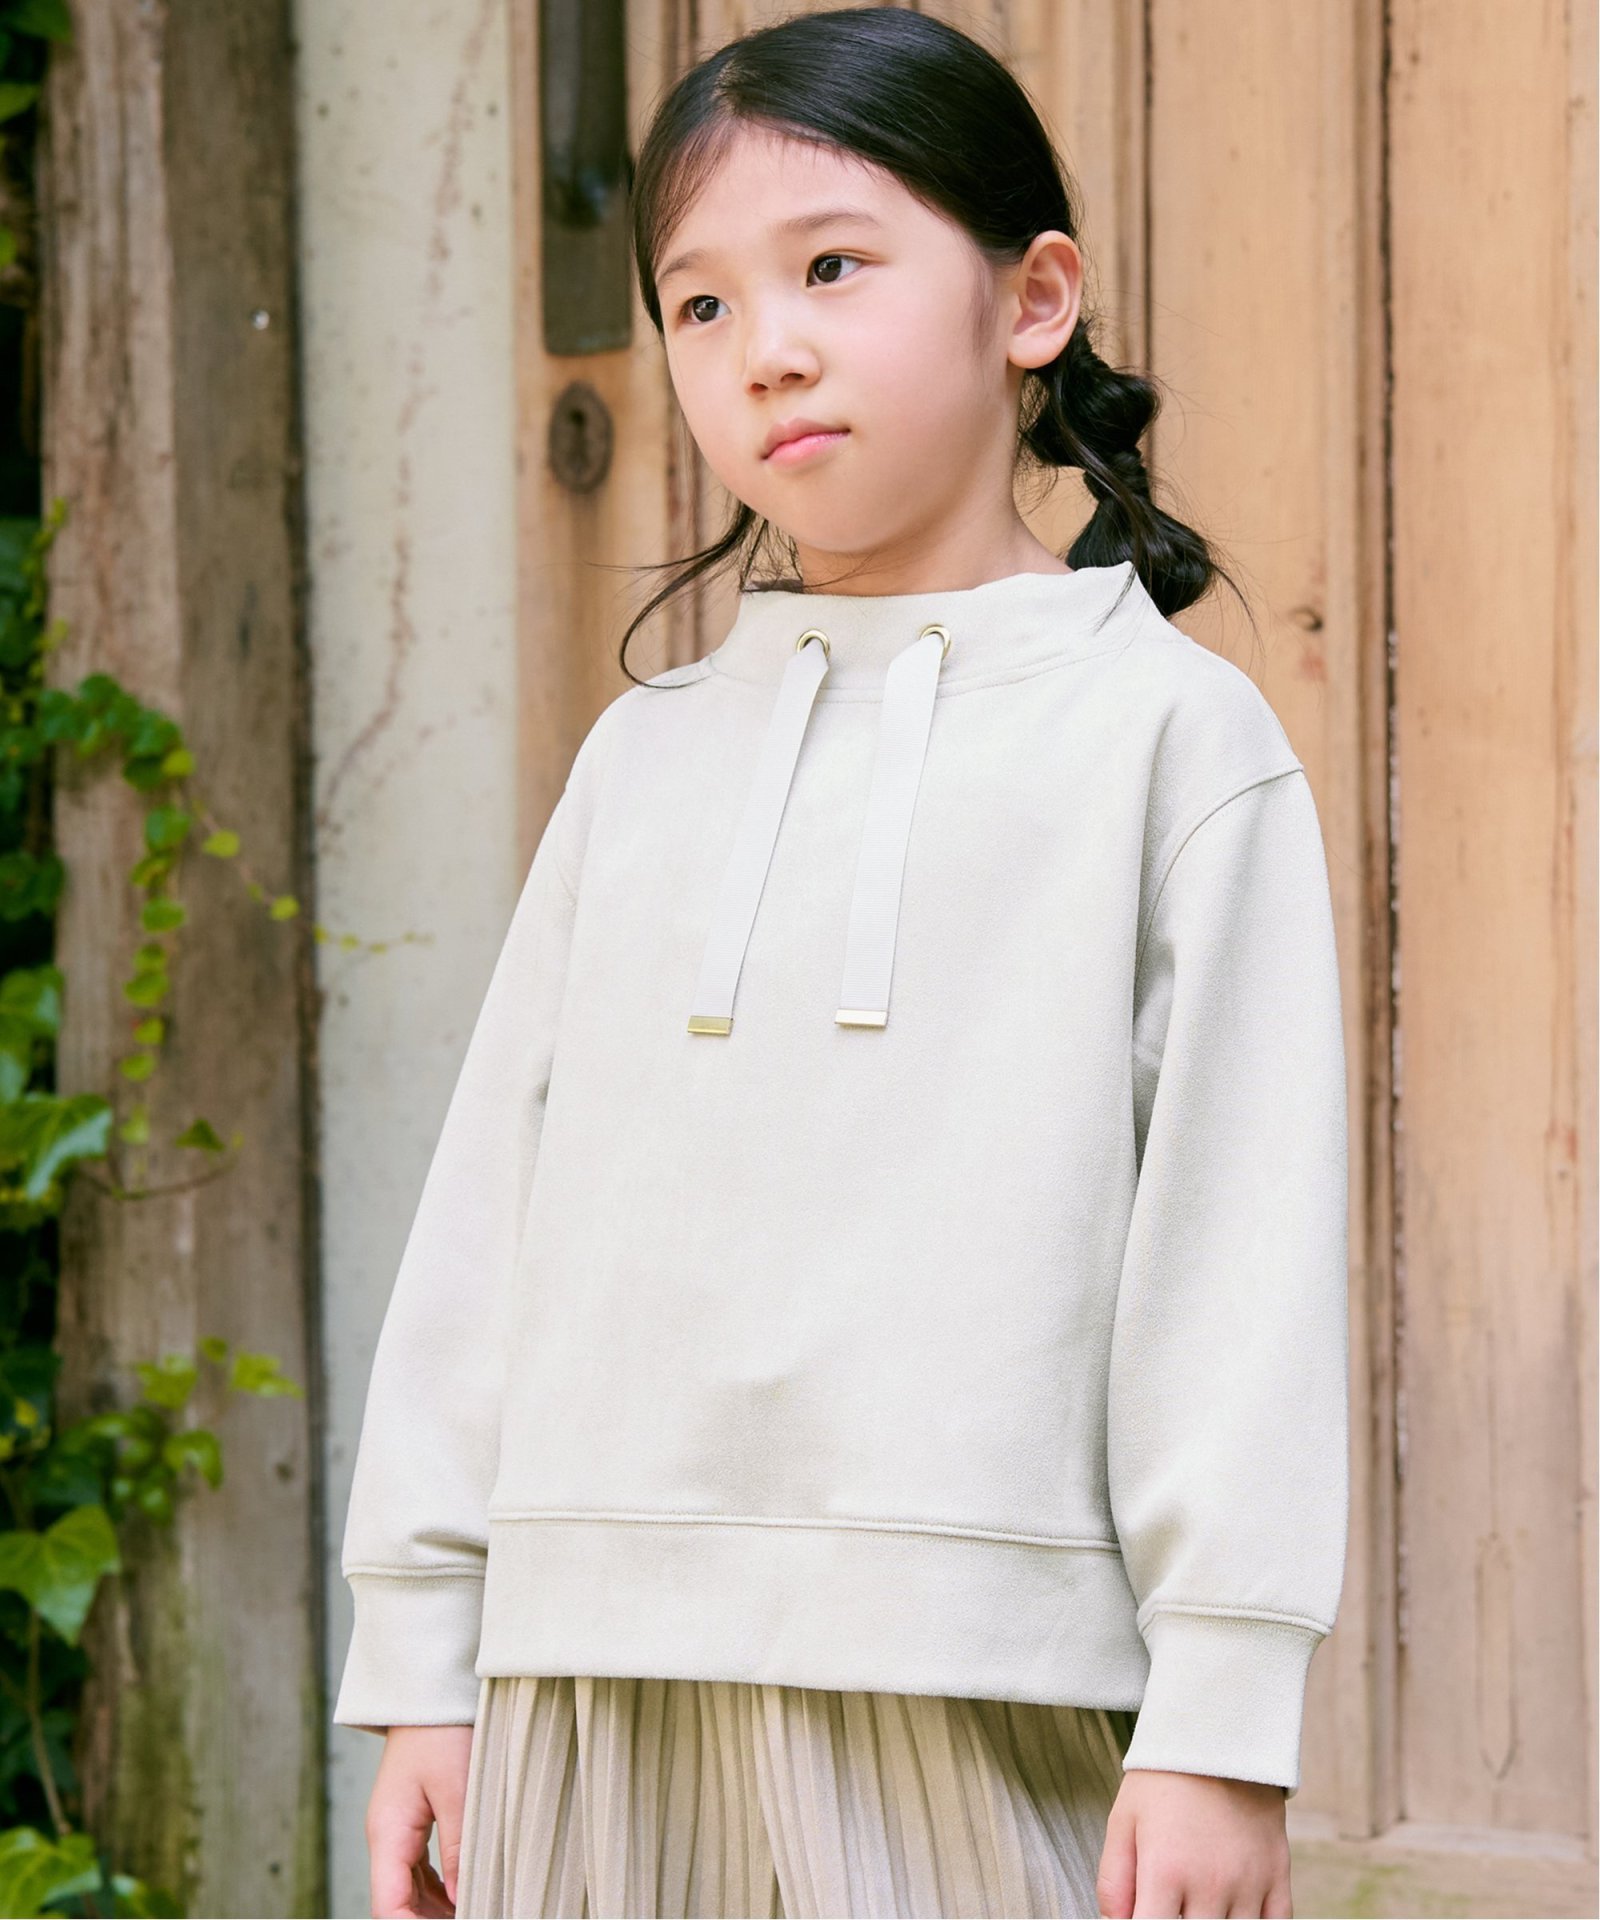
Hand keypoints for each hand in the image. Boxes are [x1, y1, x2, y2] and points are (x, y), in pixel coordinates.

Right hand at [366, 1723, 475, 1916]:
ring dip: (435, 1911)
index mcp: (387, 1833)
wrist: (431, 1690)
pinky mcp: (413, 1820)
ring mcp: (398, 1829)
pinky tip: (465, 1898)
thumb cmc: (442, 1731)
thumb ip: (459, 1848)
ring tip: (476, 1911)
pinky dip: (440, 1889)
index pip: (388, 1906)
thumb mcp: (457, 1790)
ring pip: (410, 1889)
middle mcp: (387, 1837)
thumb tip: (462, 1902)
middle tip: (476, 1916)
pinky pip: (421, 1869)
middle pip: (398, 1903)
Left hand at [1095, 1767, 1292, 1917]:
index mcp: (1165, 1871)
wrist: (1219, 1735)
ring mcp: (1248, 1883)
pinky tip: (1235, 1910)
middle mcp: (1210, 1884)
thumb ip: (1114, 1880)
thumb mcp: (1124, 1819)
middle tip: (1173, 1901)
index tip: (1148, 1912)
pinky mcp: (1278, 1876)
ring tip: (1199, 1902)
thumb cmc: (1164, 1779)